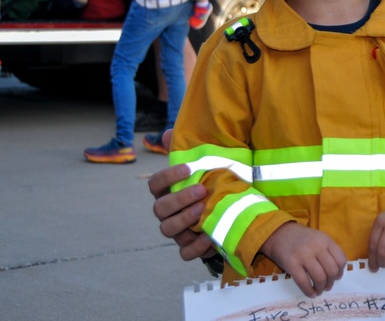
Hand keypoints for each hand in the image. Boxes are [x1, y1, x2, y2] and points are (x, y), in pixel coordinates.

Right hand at [148, 129, 214, 260]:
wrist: (230, 211)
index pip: (155, 184)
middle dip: (179, 199)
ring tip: (203, 209)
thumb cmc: (211, 184)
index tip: (187, 168)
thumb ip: (186, 150)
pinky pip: (185, 252)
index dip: (167, 177)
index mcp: (167, 192)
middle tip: (201, 190)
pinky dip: (196, 246)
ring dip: (184, 219)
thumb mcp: (204, 166)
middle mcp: (168, 212)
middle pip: (159, 209)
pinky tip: (209, 235)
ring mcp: (177, 231)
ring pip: (167, 230)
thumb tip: (168, 132)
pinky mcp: (189, 247)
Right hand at [261, 223, 346, 296]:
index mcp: (325, 240)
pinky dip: (309, 291)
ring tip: (319, 290)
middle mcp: (316, 247)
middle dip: (331, 282)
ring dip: (321, 288)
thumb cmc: (302, 239)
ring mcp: (304, 255)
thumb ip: (329, 251)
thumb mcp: (319, 238)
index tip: (337, 277)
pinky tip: (310, 293)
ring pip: (320, 278)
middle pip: (332, 270)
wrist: (280, 234)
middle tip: (327, 286)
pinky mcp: (292, 264)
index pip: (341, 259)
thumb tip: (337, 274)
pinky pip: (304, 282)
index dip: (340, 271)